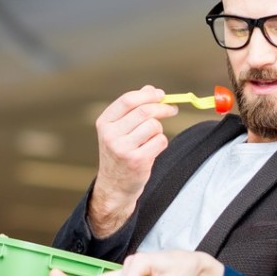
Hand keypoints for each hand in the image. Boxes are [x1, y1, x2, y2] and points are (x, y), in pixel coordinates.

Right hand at [88, 86, 177, 236]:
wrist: (114, 186)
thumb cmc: (119, 153)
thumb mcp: (119, 129)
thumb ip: (133, 109)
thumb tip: (151, 89)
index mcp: (104, 123)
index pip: (128, 100)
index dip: (148, 95)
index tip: (161, 95)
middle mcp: (110, 135)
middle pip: (145, 111)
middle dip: (163, 108)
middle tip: (172, 110)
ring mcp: (123, 149)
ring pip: (154, 126)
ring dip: (159, 130)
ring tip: (151, 138)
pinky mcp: (136, 161)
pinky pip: (160, 141)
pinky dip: (161, 143)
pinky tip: (151, 150)